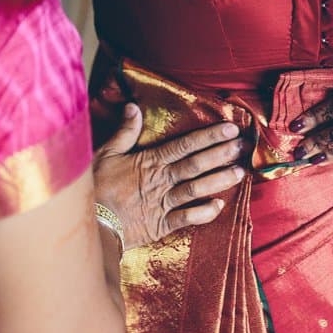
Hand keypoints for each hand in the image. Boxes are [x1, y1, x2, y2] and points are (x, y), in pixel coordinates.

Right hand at [92, 104, 247, 247]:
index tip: (230, 128)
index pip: (185, 145)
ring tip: (239, 172)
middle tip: (243, 146)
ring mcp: (163, 203)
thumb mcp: (106, 154)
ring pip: (196, 188)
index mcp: (150, 161)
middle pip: (196, 164)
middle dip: (221, 154)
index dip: (209, 136)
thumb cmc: (96, 187)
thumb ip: (124, 132)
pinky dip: (203, 213)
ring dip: (218, 180)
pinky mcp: (161, 224)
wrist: (89, 222)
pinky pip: (186, 218)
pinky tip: (219, 206)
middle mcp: (161, 180)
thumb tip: (134, 107)